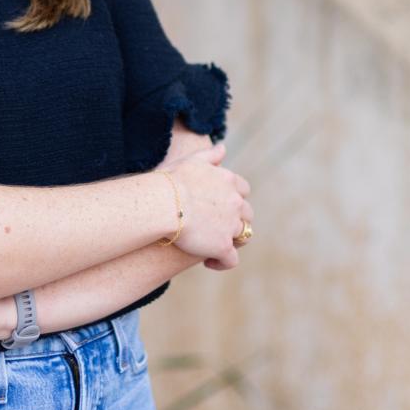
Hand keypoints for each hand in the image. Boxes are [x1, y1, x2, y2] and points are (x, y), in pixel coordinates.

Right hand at [160, 141, 252, 269]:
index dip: (234, 198)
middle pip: (246, 214)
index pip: (243, 190)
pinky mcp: (222, 246)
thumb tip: (223, 148)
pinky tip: (209, 262)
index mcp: (229, 181)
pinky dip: (223, 262)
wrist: (163, 203)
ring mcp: (231, 225)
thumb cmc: (170, 181)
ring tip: (213, 244)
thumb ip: (209, 155)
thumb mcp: (191, 161)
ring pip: (243, 235)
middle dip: (236, 220)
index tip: (220, 204)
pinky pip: (231, 259)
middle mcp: (235, 203)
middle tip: (217, 226)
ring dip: (232, 240)